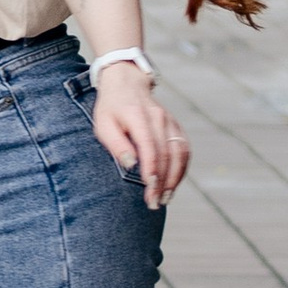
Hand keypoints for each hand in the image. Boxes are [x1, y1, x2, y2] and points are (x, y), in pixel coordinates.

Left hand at [90, 64, 189, 206]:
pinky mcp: (176, 126)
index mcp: (138, 116)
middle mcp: (158, 118)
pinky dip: (181, 168)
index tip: (150, 190)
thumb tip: (131, 164)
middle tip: (154, 203)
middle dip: (162, 181)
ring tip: (165, 198)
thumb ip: (116, 144)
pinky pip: (184, 149)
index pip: (150, 147)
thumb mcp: (103, 124)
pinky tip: (173, 183)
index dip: (152, 170)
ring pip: (180, 152)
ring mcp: (170, 122)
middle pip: (166, 153)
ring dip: (175, 178)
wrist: (127, 84)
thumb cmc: (111, 108)